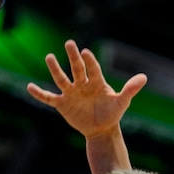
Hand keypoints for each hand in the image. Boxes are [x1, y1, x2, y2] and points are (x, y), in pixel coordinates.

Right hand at [26, 39, 146, 138]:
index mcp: (96, 81)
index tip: (85, 53)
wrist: (101, 130)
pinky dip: (39, 93)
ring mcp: (71, 93)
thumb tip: (144, 77)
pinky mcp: (62, 104)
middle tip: (70, 44)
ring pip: (62, 79)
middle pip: (77, 68)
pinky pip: (49, 98)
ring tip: (49, 57)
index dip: (90, 61)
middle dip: (73, 57)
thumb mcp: (122, 102)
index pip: (93, 68)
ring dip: (55, 69)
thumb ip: (130, 89)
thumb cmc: (112, 114)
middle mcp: (82, 84)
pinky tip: (29, 87)